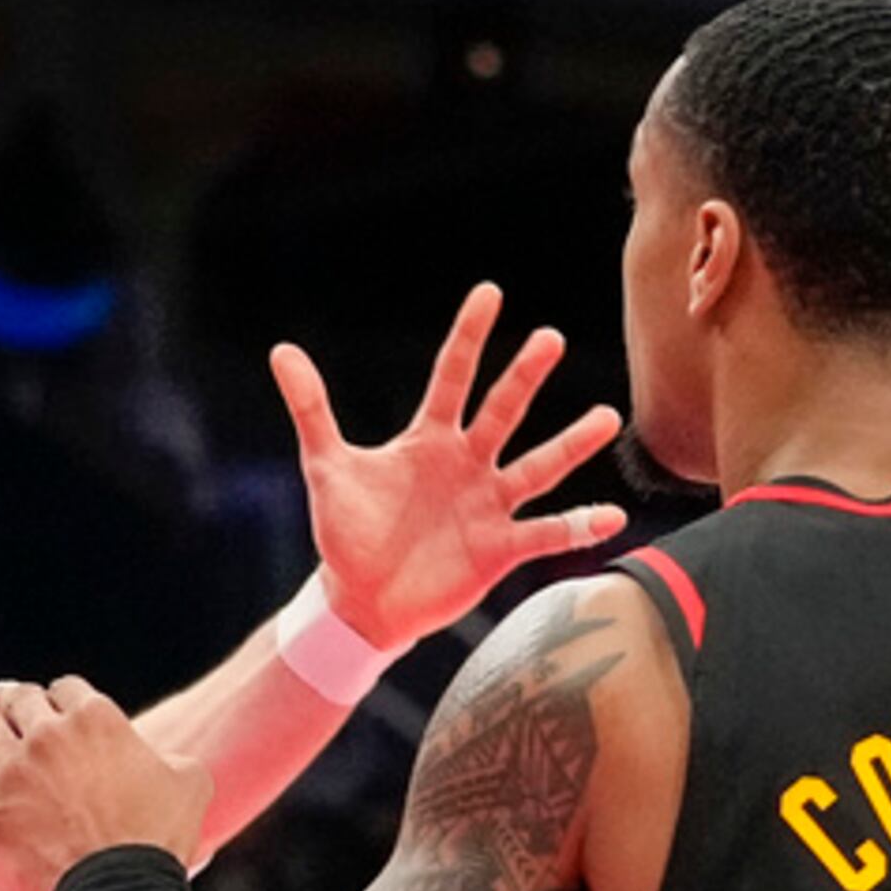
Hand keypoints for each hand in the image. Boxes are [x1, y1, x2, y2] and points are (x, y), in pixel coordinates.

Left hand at [0, 675, 210, 890]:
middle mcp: (48, 734)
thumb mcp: (189, 783)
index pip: (68, 689)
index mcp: (95, 719)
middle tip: (5, 696)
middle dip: (14, 695)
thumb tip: (160, 758)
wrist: (121, 889)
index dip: (63, 696)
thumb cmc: (160, 837)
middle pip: (21, 699)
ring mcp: (12, 767)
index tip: (58, 703)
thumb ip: (170, 757)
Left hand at [279, 283, 627, 651]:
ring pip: (539, 467)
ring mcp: (489, 504)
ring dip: (571, 445)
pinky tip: (609, 515)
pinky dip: (578, 526)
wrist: (360, 598)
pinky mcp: (502, 548)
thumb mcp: (326, 465)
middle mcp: (467, 463)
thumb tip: (281, 350)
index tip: (489, 292)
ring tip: (606, 418)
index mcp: (428, 439)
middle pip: (501, 411)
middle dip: (522, 376)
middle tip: (549, 337)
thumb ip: (311, 409)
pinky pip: (547, 533)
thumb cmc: (347, 528)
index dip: (468, 336)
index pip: (452, 377)